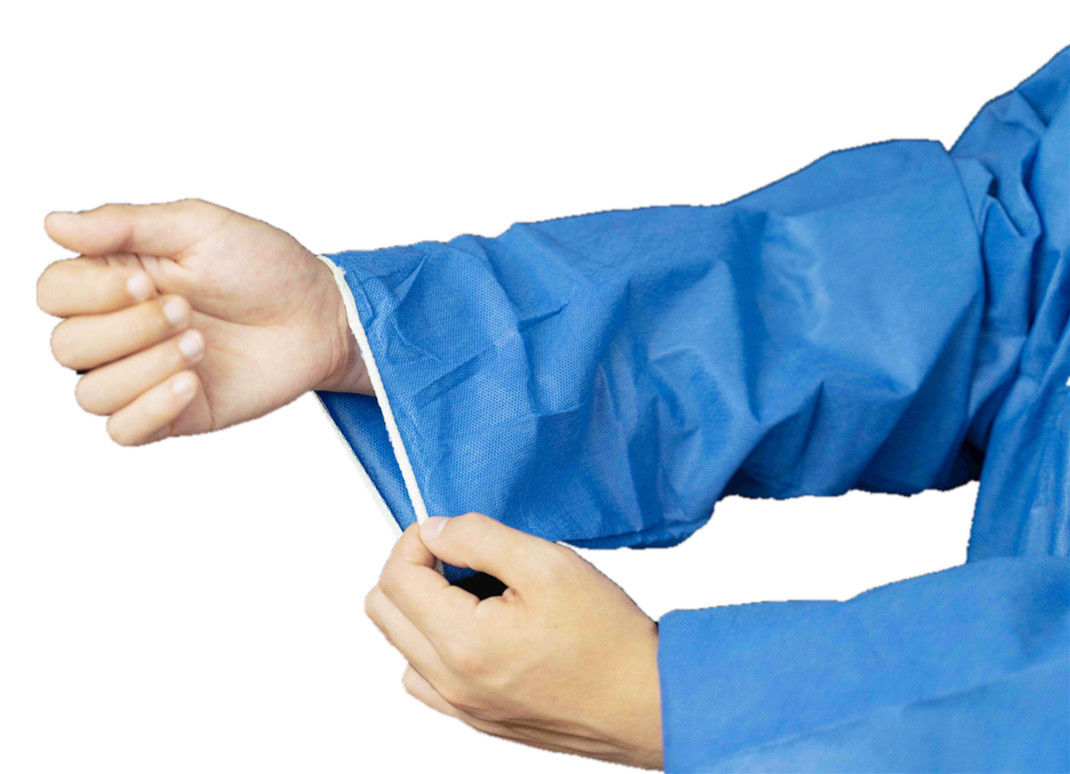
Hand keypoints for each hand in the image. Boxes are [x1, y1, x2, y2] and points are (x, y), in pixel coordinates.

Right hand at [37, 199, 369, 444]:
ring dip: (144, 367)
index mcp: (115, 278)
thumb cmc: (263, 266)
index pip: (54, 292)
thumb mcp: (198, 228)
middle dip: (126, 329)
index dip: (90, 292)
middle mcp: (119, 329)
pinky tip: (191, 383)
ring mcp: (143, 375)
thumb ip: (126, 224)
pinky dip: (150, 408)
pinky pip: (123, 431)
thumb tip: (52, 222)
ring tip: (200, 344)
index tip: (147, 282)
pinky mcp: (172, 412)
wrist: (318, 314)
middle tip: (185, 310)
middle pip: (66, 345)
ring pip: (90, 393)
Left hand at [364, 513, 662, 768]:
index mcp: (462, 643)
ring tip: (471, 591)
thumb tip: (435, 531)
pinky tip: (479, 629)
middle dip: (410, 570)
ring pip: (401, 646)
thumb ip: (479, 538)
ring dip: (421, 609)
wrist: (647, 700)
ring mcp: (463, 708)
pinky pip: (427, 679)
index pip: (395, 578)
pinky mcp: (480, 720)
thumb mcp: (546, 563)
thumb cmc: (609, 639)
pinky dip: (436, 646)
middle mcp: (452, 683)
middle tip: (455, 555)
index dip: (414, 540)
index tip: (447, 531)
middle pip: (383, 612)